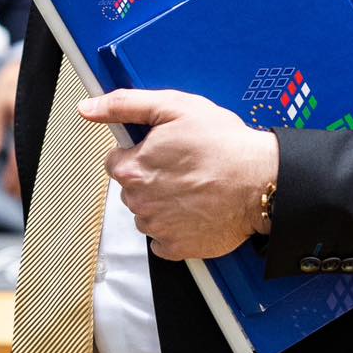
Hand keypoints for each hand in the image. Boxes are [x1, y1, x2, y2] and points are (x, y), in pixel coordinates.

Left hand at [82, 88, 279, 261]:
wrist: (263, 182)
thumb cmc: (224, 145)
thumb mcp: (174, 106)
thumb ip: (125, 105)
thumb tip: (90, 108)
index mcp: (133, 169)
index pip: (116, 161)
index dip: (140, 151)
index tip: (164, 149)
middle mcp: (139, 202)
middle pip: (132, 188)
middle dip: (152, 177)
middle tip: (185, 165)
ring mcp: (158, 228)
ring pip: (147, 213)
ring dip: (163, 202)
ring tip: (195, 186)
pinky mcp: (177, 248)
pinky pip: (163, 239)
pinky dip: (176, 227)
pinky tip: (196, 210)